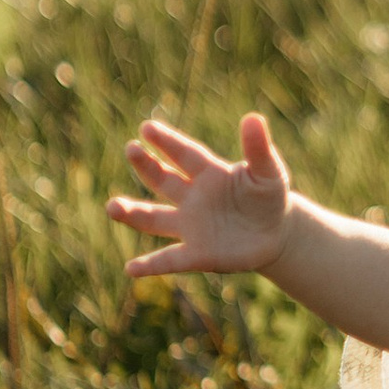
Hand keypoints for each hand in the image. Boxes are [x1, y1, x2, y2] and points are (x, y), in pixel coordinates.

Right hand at [107, 110, 293, 283]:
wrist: (276, 234)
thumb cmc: (269, 197)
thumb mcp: (269, 172)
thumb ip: (259, 149)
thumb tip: (254, 118)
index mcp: (209, 174)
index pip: (185, 155)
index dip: (168, 142)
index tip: (147, 128)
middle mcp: (193, 198)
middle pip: (164, 181)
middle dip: (147, 166)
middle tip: (131, 149)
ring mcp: (191, 226)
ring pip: (155, 219)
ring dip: (133, 214)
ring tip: (112, 207)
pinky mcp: (197, 254)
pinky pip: (170, 260)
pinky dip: (151, 265)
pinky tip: (131, 270)